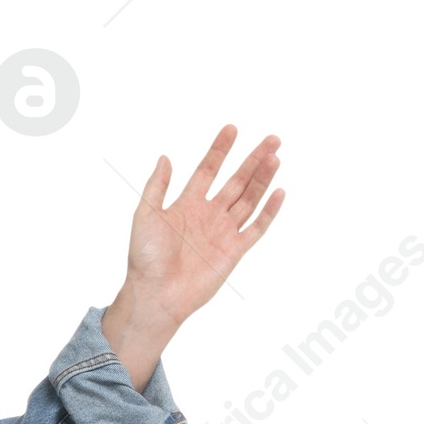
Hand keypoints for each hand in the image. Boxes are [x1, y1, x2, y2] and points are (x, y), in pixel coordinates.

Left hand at [101, 125, 283, 389]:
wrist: (156, 294)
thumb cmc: (145, 258)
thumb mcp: (145, 215)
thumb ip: (157, 186)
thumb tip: (166, 158)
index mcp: (187, 204)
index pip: (208, 170)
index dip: (220, 150)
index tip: (232, 129)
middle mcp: (208, 215)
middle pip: (236, 181)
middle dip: (253, 159)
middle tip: (271, 138)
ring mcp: (223, 232)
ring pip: (249, 199)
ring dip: (263, 178)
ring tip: (275, 156)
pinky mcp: (234, 251)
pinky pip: (256, 228)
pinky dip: (269, 211)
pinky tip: (278, 192)